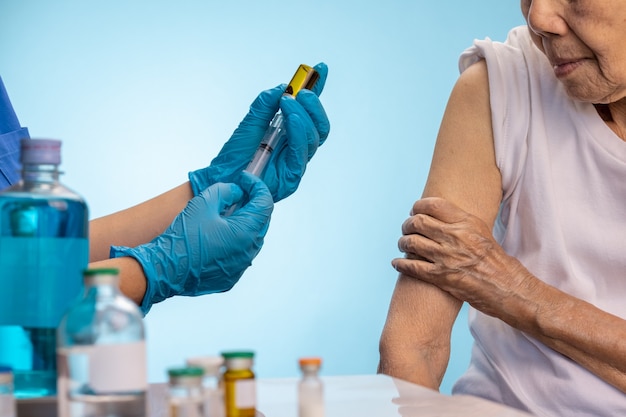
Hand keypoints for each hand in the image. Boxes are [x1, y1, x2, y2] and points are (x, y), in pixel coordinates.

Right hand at [110, 172, 273, 313]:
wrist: (165, 269)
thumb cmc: (183, 237)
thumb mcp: (204, 203)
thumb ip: (226, 191)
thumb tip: (237, 192)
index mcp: (246, 232)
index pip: (265, 203)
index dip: (257, 186)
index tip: (244, 179)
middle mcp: (249, 251)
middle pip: (261, 221)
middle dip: (252, 204)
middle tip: (236, 193)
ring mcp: (241, 266)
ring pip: (251, 238)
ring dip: (243, 223)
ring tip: (226, 213)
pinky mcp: (232, 276)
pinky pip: (240, 253)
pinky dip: (235, 241)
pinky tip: (219, 235)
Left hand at [189, 62, 329, 201]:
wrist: (221, 179)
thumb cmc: (235, 156)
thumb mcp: (250, 122)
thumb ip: (265, 105)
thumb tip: (281, 87)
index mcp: (291, 134)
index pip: (310, 111)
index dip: (317, 90)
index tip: (320, 68)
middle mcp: (297, 148)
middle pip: (320, 126)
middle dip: (314, 105)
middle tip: (301, 91)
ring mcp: (296, 163)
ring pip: (314, 137)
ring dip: (302, 115)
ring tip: (287, 101)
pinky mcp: (292, 177)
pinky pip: (302, 152)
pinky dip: (298, 132)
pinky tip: (289, 118)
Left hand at [392, 197, 531, 318]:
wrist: (509, 289)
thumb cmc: (497, 262)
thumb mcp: (482, 233)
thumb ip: (461, 223)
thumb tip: (439, 215)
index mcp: (467, 223)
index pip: (434, 205)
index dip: (418, 206)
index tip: (414, 211)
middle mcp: (456, 237)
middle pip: (418, 222)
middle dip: (407, 224)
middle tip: (406, 229)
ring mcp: (447, 257)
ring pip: (411, 243)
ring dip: (402, 243)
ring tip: (403, 245)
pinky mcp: (441, 277)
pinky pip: (412, 266)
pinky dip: (400, 264)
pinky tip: (397, 263)